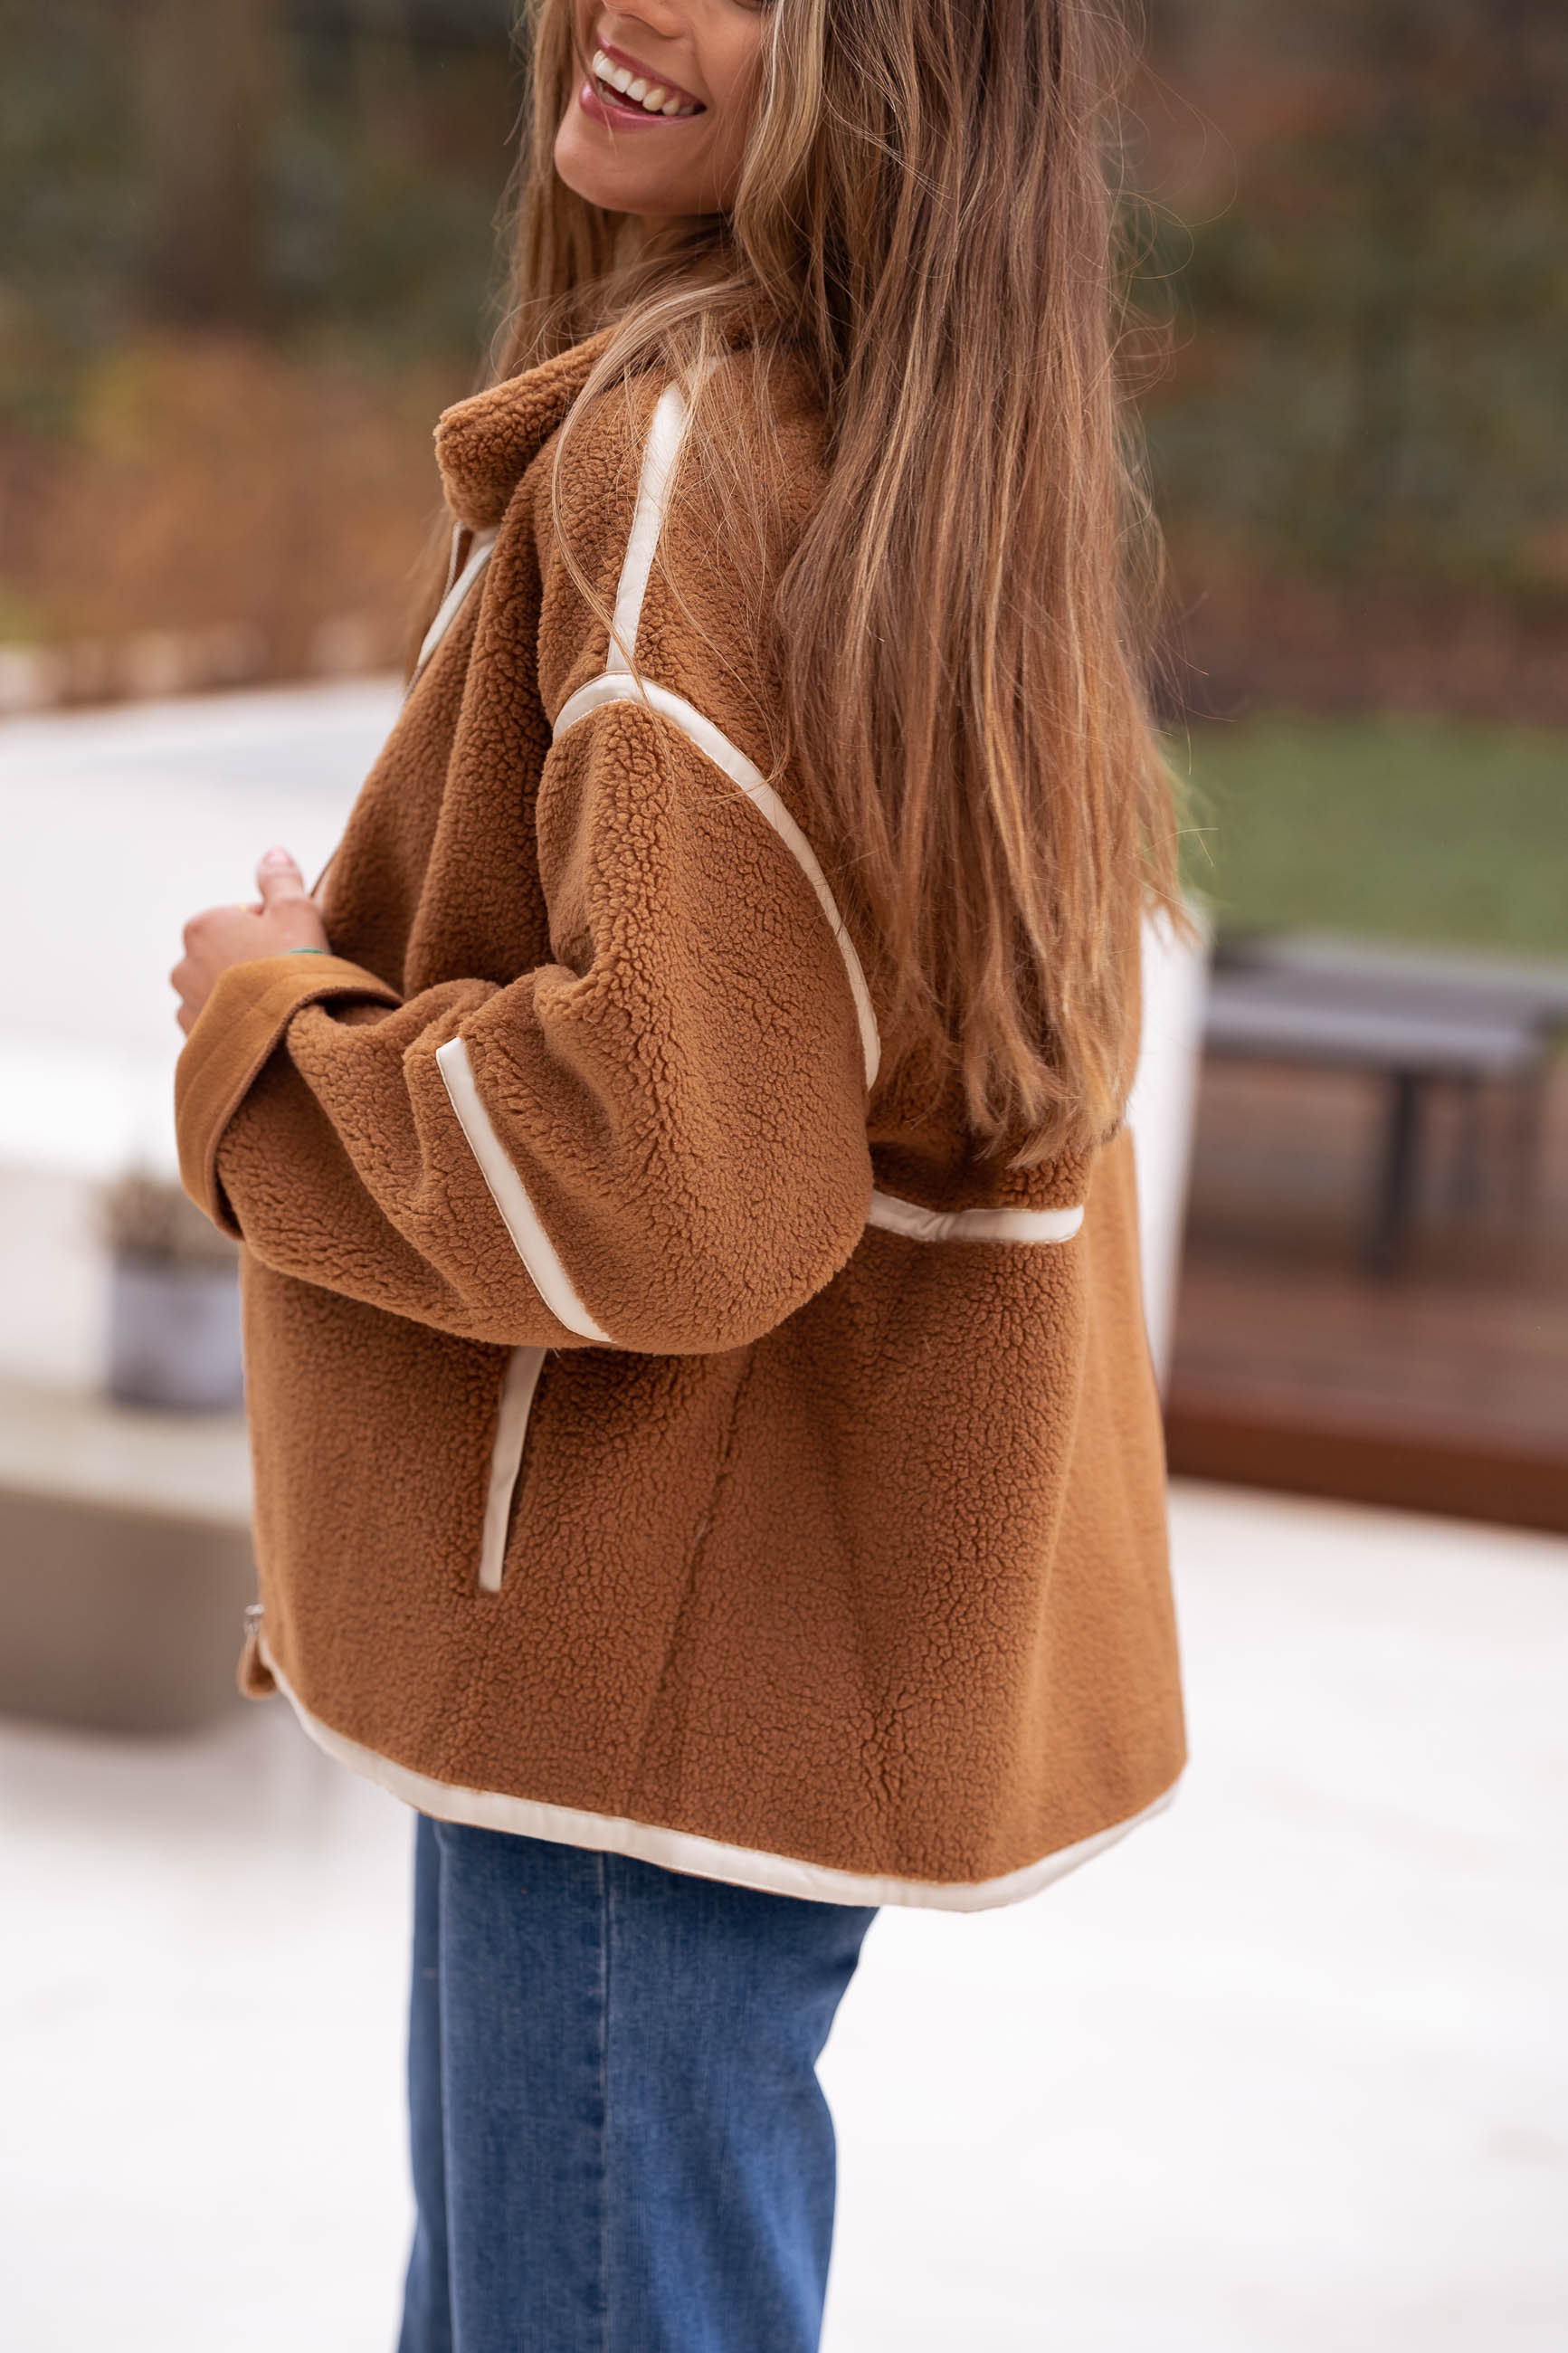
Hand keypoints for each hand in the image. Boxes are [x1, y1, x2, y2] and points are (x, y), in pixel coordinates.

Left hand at [171, 848, 329, 1035]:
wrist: (291, 1035)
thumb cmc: (295, 967)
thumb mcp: (296, 910)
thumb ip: (280, 877)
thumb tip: (273, 852)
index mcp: (201, 927)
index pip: (240, 920)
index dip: (273, 933)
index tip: (292, 952)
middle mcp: (182, 966)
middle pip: (225, 956)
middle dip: (250, 964)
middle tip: (285, 981)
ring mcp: (185, 1007)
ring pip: (218, 993)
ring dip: (240, 997)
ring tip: (275, 1009)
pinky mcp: (193, 1042)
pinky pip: (216, 1026)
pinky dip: (235, 1026)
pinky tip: (262, 1030)